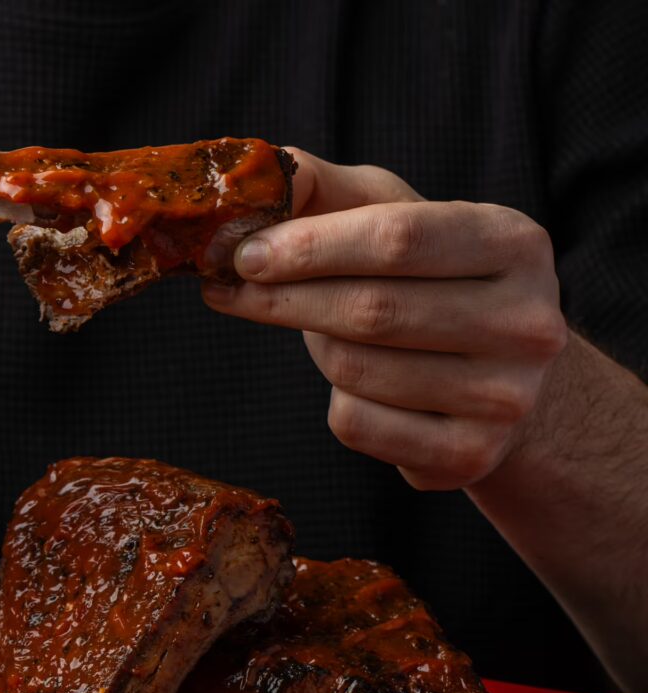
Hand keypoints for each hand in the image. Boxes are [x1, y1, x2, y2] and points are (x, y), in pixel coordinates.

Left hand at [202, 151, 567, 489]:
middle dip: (284, 299)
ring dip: (315, 349)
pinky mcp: (468, 456)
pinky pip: (358, 425)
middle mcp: (526, 322)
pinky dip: (338, 402)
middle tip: (227, 290)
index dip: (308, 247)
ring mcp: (503, 397)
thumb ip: (328, 191)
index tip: (243, 253)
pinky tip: (361, 386)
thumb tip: (263, 176)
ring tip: (319, 332)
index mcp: (514, 243)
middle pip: (371, 311)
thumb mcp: (398, 219)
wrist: (503, 382)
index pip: (397, 239)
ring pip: (355, 373)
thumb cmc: (432, 284)